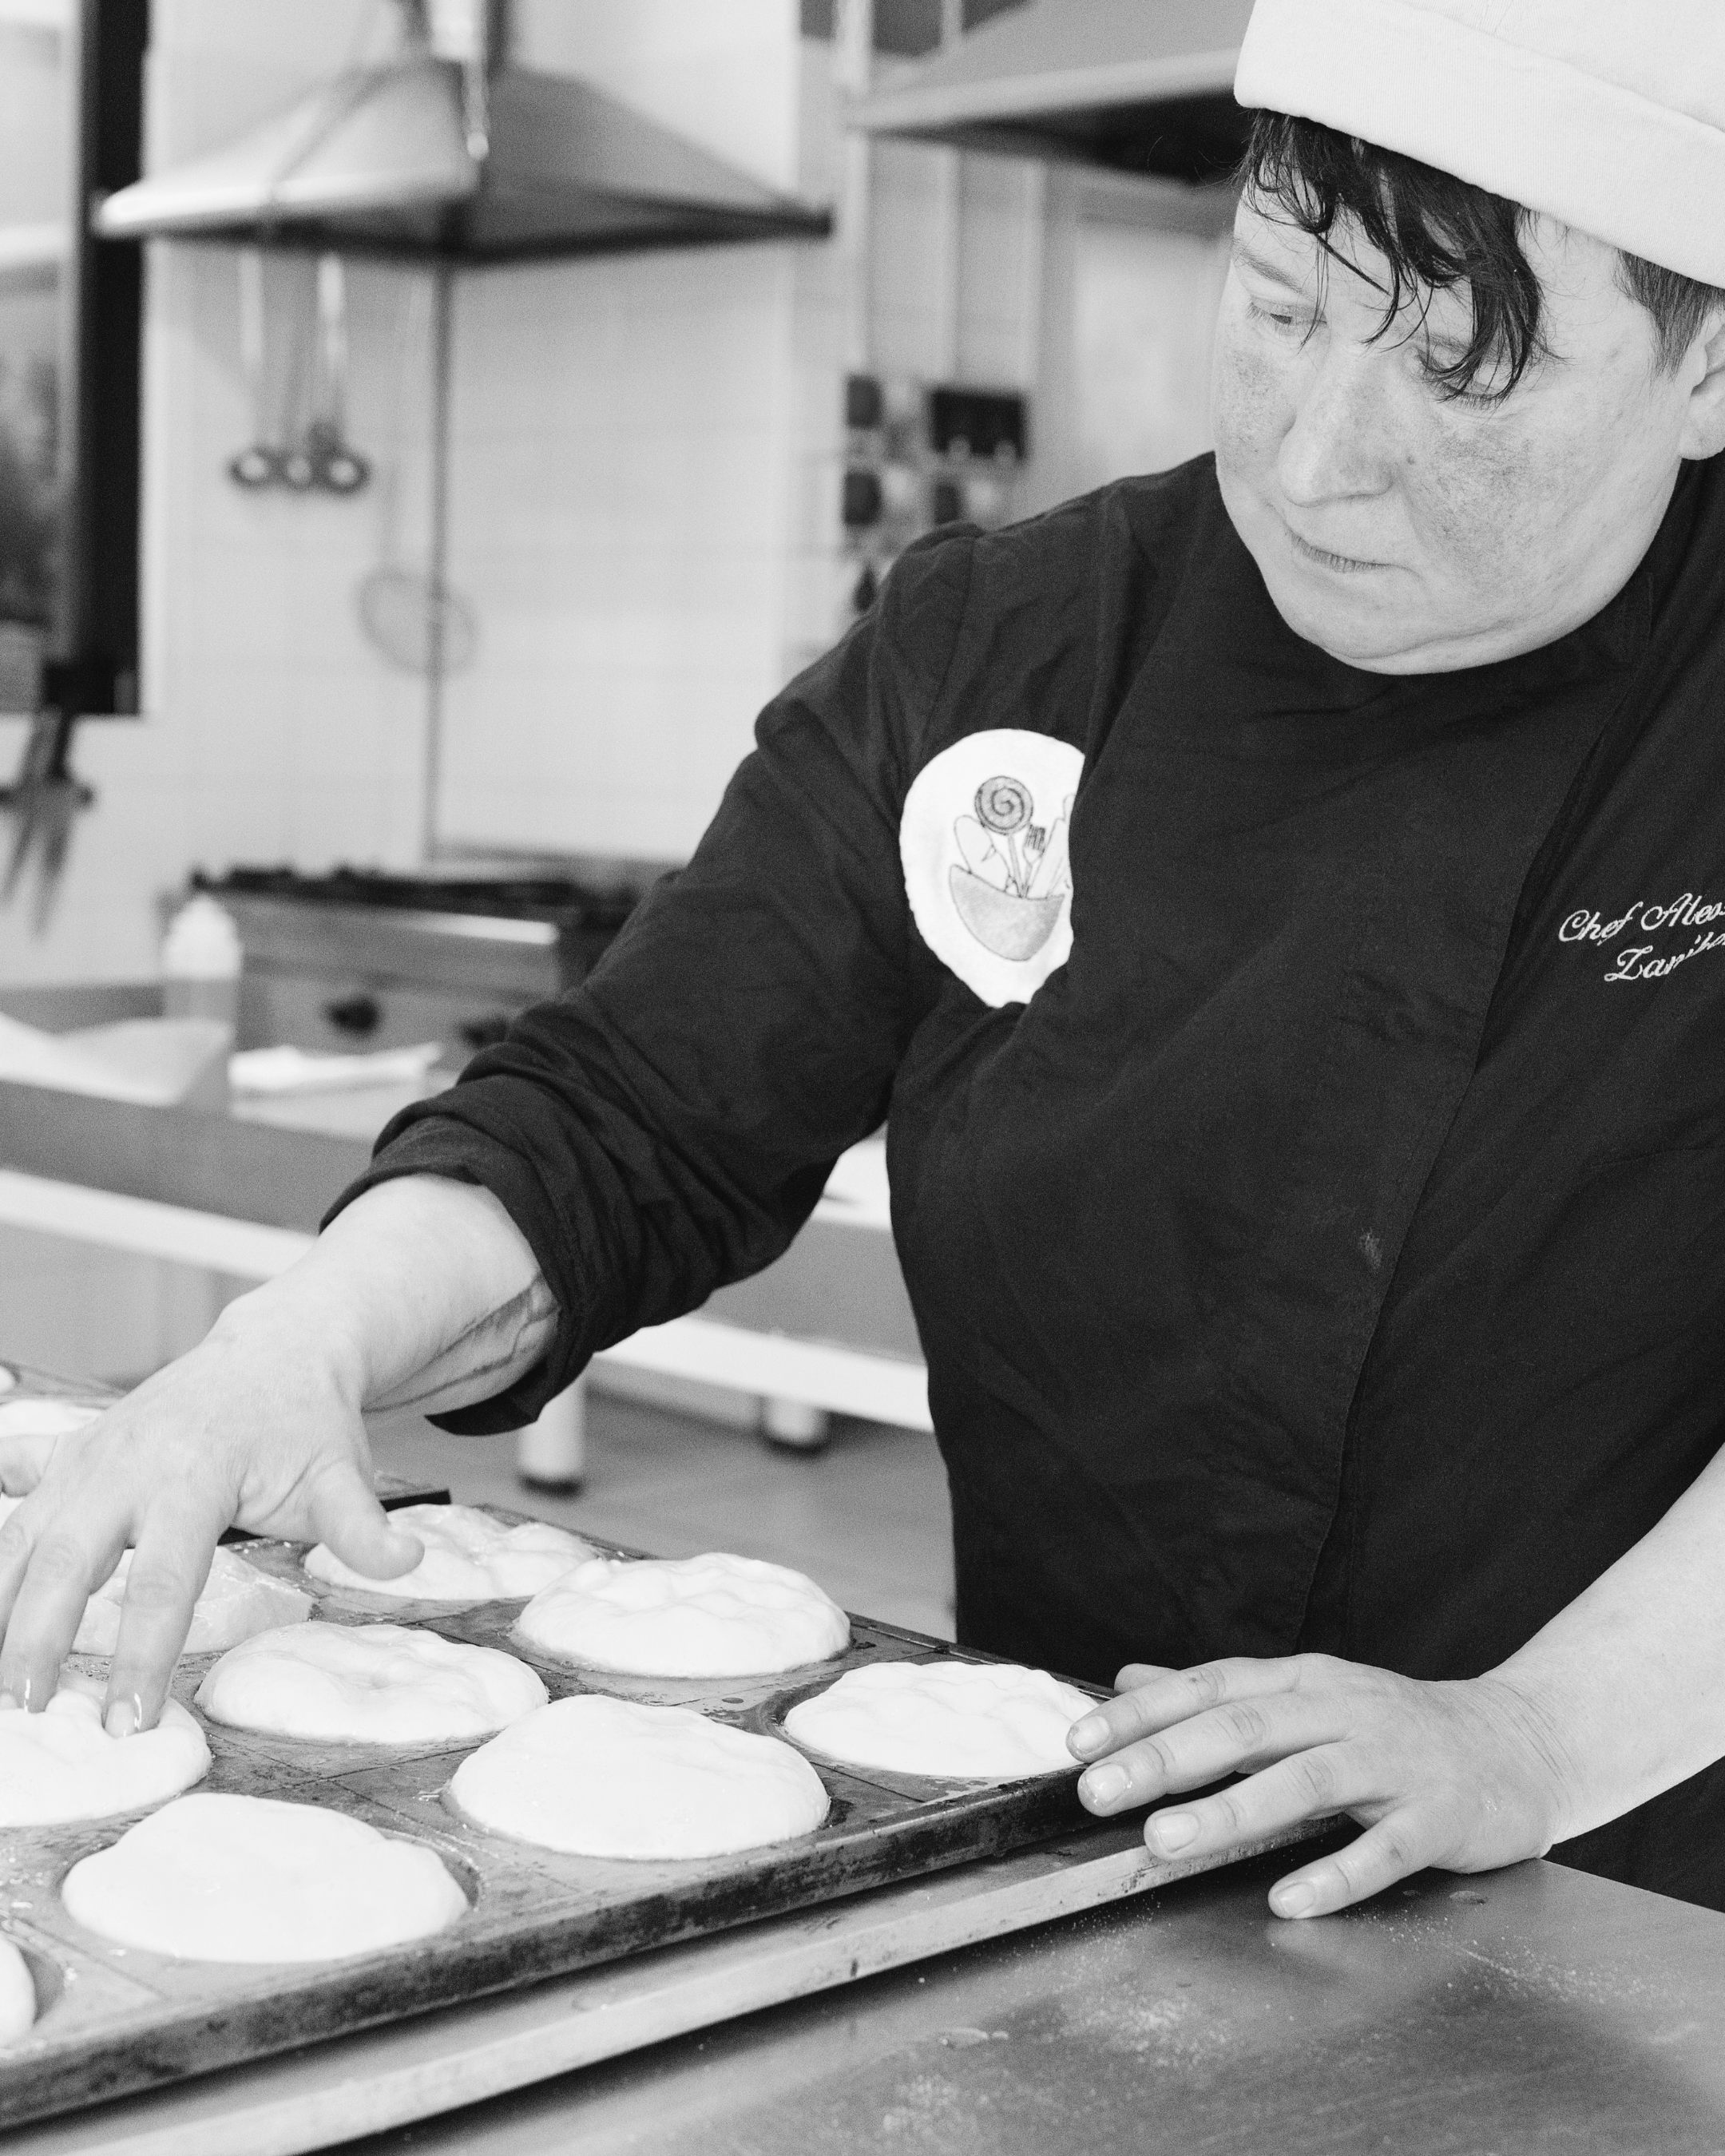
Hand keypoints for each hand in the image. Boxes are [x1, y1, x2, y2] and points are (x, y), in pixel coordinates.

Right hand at [0, 1316, 420, 1736]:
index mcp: (195, 1473)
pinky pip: (14, 1508)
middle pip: (67, 1560)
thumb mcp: (343, 1473)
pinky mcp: (70, 1456)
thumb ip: (363, 1528)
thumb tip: (405, 1563)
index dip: (141, 1653)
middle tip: (29, 1712)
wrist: (276, 1348)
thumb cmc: (307, 1422)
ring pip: (23, 1538)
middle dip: (38, 1639)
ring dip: (1, 1608)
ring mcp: (90, 1456)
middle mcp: (128, 1463)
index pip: (162, 1579)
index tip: (130, 1721)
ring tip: (0, 1685)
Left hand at [1067, 1654, 1574, 1917]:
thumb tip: (1132, 1682)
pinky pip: (1385, 1848)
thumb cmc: (1396, 1727)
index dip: (1142, 1713)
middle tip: (1098, 1791)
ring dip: (1231, 1810)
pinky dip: (1335, 1873)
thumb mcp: (1306, 1696)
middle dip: (1165, 1758)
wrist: (1522, 1742)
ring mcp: (1394, 1762)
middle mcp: (1343, 1711)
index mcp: (1303, 1683)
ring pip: (1306, 1781)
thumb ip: (1220, 1696)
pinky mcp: (1439, 1816)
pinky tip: (1288, 1899)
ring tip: (1166, 1841)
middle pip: (1245, 1729)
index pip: (1209, 1688)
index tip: (1078, 1741)